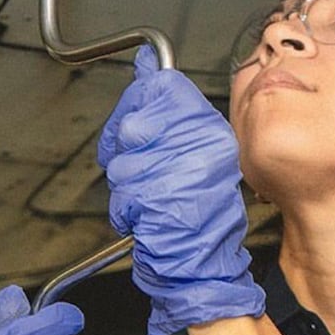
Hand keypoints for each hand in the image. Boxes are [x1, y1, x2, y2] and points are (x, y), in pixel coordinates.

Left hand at [97, 46, 265, 334]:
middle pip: (135, 124)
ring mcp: (182, 174)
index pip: (162, 87)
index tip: (134, 131)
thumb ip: (167, 109)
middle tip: (145, 175)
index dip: (137, 107)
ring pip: (124, 162)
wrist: (204, 270)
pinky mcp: (162, 202)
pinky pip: (123, 194)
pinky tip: (149, 220)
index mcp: (211, 130)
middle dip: (128, 154)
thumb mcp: (194, 154)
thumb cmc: (198, 219)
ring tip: (153, 203)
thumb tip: (146, 64)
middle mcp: (201, 147)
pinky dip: (127, 212)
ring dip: (128, 188)